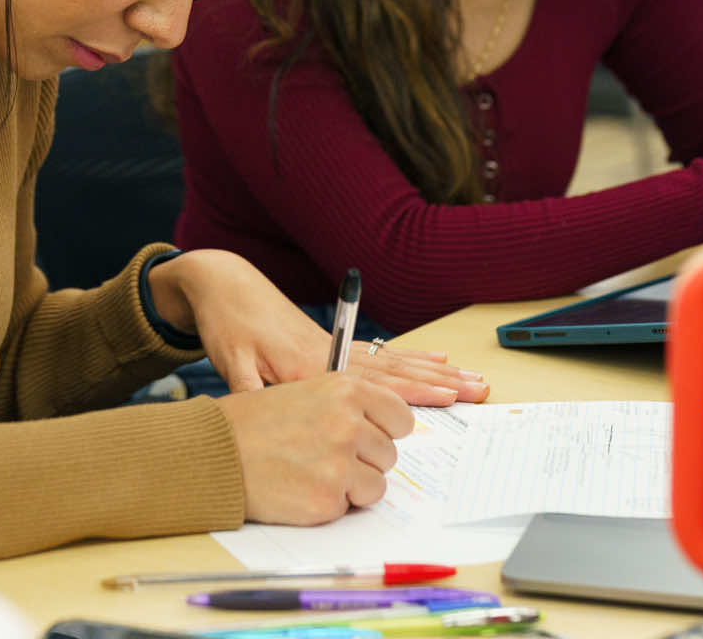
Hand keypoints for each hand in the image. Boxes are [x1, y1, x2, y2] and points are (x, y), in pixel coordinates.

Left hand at [147, 250, 487, 404]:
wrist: (224, 285)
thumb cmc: (227, 325)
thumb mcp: (230, 363)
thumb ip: (251, 395)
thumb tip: (267, 417)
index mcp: (311, 365)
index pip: (371, 385)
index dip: (411, 393)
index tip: (447, 398)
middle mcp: (332, 354)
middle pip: (395, 371)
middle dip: (439, 382)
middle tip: (479, 388)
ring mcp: (336, 346)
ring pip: (394, 361)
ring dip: (434, 371)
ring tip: (470, 377)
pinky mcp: (332, 343)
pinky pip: (380, 353)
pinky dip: (410, 358)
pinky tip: (435, 360)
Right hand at [215, 373, 412, 523]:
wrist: (215, 451)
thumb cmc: (254, 422)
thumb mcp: (305, 392)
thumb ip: (346, 407)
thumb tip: (381, 429)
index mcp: (346, 389)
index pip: (400, 417)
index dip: (386, 431)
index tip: (373, 437)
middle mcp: (349, 422)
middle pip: (388, 454)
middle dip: (364, 461)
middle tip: (325, 457)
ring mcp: (340, 462)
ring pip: (375, 485)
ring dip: (350, 486)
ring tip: (311, 472)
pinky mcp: (327, 497)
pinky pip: (349, 507)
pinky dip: (329, 504)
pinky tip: (299, 488)